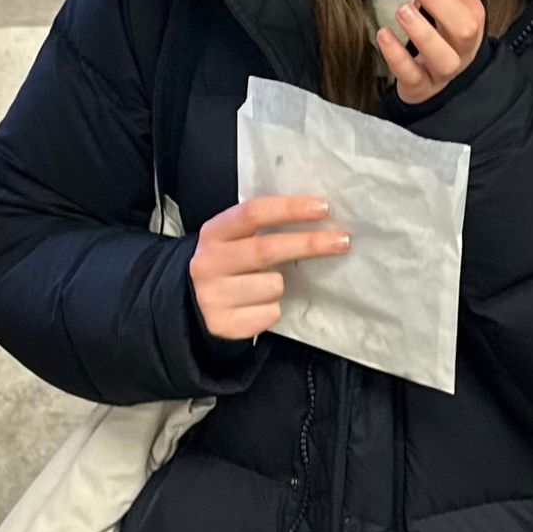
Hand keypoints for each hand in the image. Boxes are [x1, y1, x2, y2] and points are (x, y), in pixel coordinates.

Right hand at [189, 196, 350, 340]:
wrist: (191, 301)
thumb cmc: (228, 261)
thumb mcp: (233, 237)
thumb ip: (263, 227)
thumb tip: (318, 215)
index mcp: (214, 232)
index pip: (253, 212)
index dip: (290, 208)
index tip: (323, 208)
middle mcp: (209, 262)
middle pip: (267, 248)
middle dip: (309, 243)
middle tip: (342, 240)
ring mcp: (213, 295)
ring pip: (273, 285)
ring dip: (280, 284)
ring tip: (264, 284)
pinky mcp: (223, 324)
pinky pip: (269, 314)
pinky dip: (272, 309)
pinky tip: (256, 305)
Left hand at [363, 0, 485, 106]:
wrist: (438, 71)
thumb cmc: (435, 26)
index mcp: (468, 10)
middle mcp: (463, 41)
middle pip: (463, 24)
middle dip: (437, 0)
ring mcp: (446, 67)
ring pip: (444, 56)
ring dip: (422, 32)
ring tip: (401, 11)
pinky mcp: (424, 86)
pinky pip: (415, 76)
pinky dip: (398, 57)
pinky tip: (383, 36)